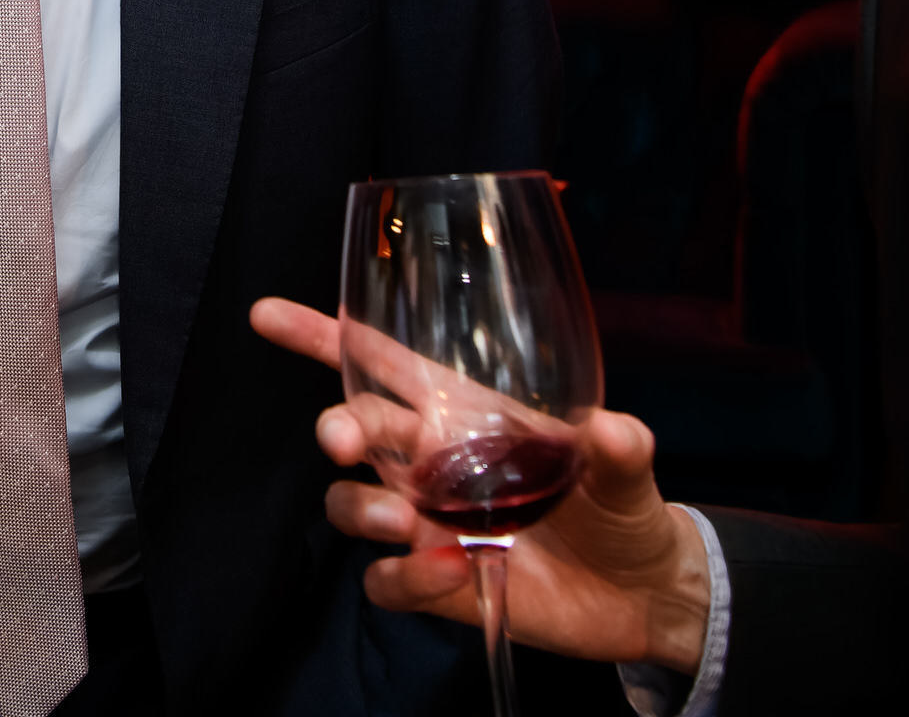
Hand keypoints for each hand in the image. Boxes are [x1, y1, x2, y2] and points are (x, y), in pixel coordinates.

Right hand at [250, 296, 710, 673]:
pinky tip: (452, 569)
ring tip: (410, 523)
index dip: (323, 335)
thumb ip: (620, 447)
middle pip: (357, 428)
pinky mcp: (435, 581)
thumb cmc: (622, 508)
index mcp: (464, 411)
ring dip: (365, 509)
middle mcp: (432, 461)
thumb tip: (610, 429)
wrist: (640, 592)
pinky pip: (386, 580)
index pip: (381, 362)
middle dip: (337, 428)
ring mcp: (428, 521)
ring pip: (353, 504)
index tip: (268, 315)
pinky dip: (406, 578)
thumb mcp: (629, 467)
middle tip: (341, 442)